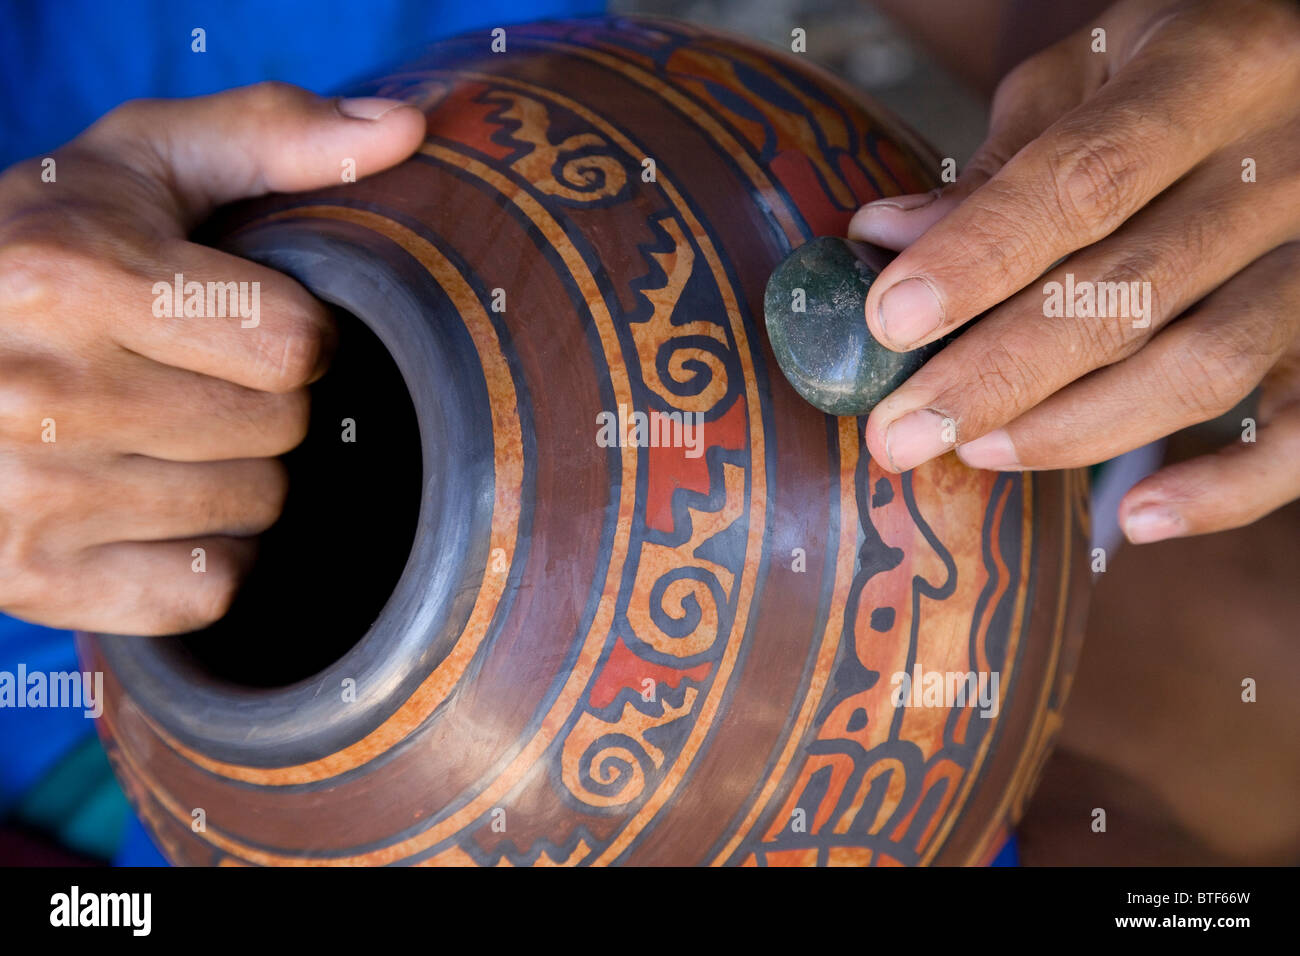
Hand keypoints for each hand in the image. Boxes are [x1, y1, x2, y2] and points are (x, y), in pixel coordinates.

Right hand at [0, 83, 423, 633]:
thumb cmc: (36, 254)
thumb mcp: (136, 168)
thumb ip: (268, 135)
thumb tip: (407, 128)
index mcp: (73, 277)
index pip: (295, 343)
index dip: (293, 331)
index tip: (247, 321)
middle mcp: (41, 392)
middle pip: (281, 430)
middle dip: (264, 403)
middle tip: (196, 378)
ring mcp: (30, 498)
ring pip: (254, 510)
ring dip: (238, 476)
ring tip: (166, 435)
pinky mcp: (32, 581)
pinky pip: (209, 590)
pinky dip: (207, 556)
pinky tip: (153, 507)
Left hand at [849, 0, 1299, 543]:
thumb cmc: (1182, 67)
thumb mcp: (1093, 69)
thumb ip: (1003, 161)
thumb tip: (887, 238)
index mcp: (1210, 71)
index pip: (1083, 179)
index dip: (979, 258)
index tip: (888, 323)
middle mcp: (1284, 163)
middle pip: (1131, 293)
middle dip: (996, 376)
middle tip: (900, 435)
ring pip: (1206, 366)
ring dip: (1076, 428)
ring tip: (977, 452)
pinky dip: (1225, 489)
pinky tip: (1135, 520)